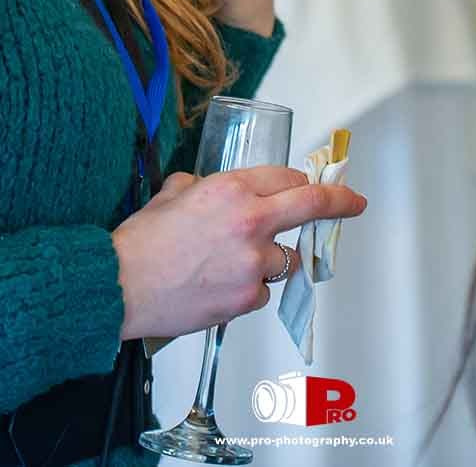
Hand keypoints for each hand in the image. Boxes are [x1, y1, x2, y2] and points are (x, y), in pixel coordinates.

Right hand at [112, 165, 366, 340]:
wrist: (121, 286)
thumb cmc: (139, 242)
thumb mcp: (172, 194)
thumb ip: (200, 186)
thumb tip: (208, 189)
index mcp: (231, 189)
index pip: (287, 178)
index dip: (298, 182)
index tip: (310, 186)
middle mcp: (250, 222)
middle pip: (312, 206)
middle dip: (341, 202)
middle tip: (355, 203)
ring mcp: (252, 263)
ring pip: (284, 259)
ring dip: (269, 259)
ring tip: (230, 264)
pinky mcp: (246, 298)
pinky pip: (261, 291)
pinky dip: (247, 289)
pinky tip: (217, 287)